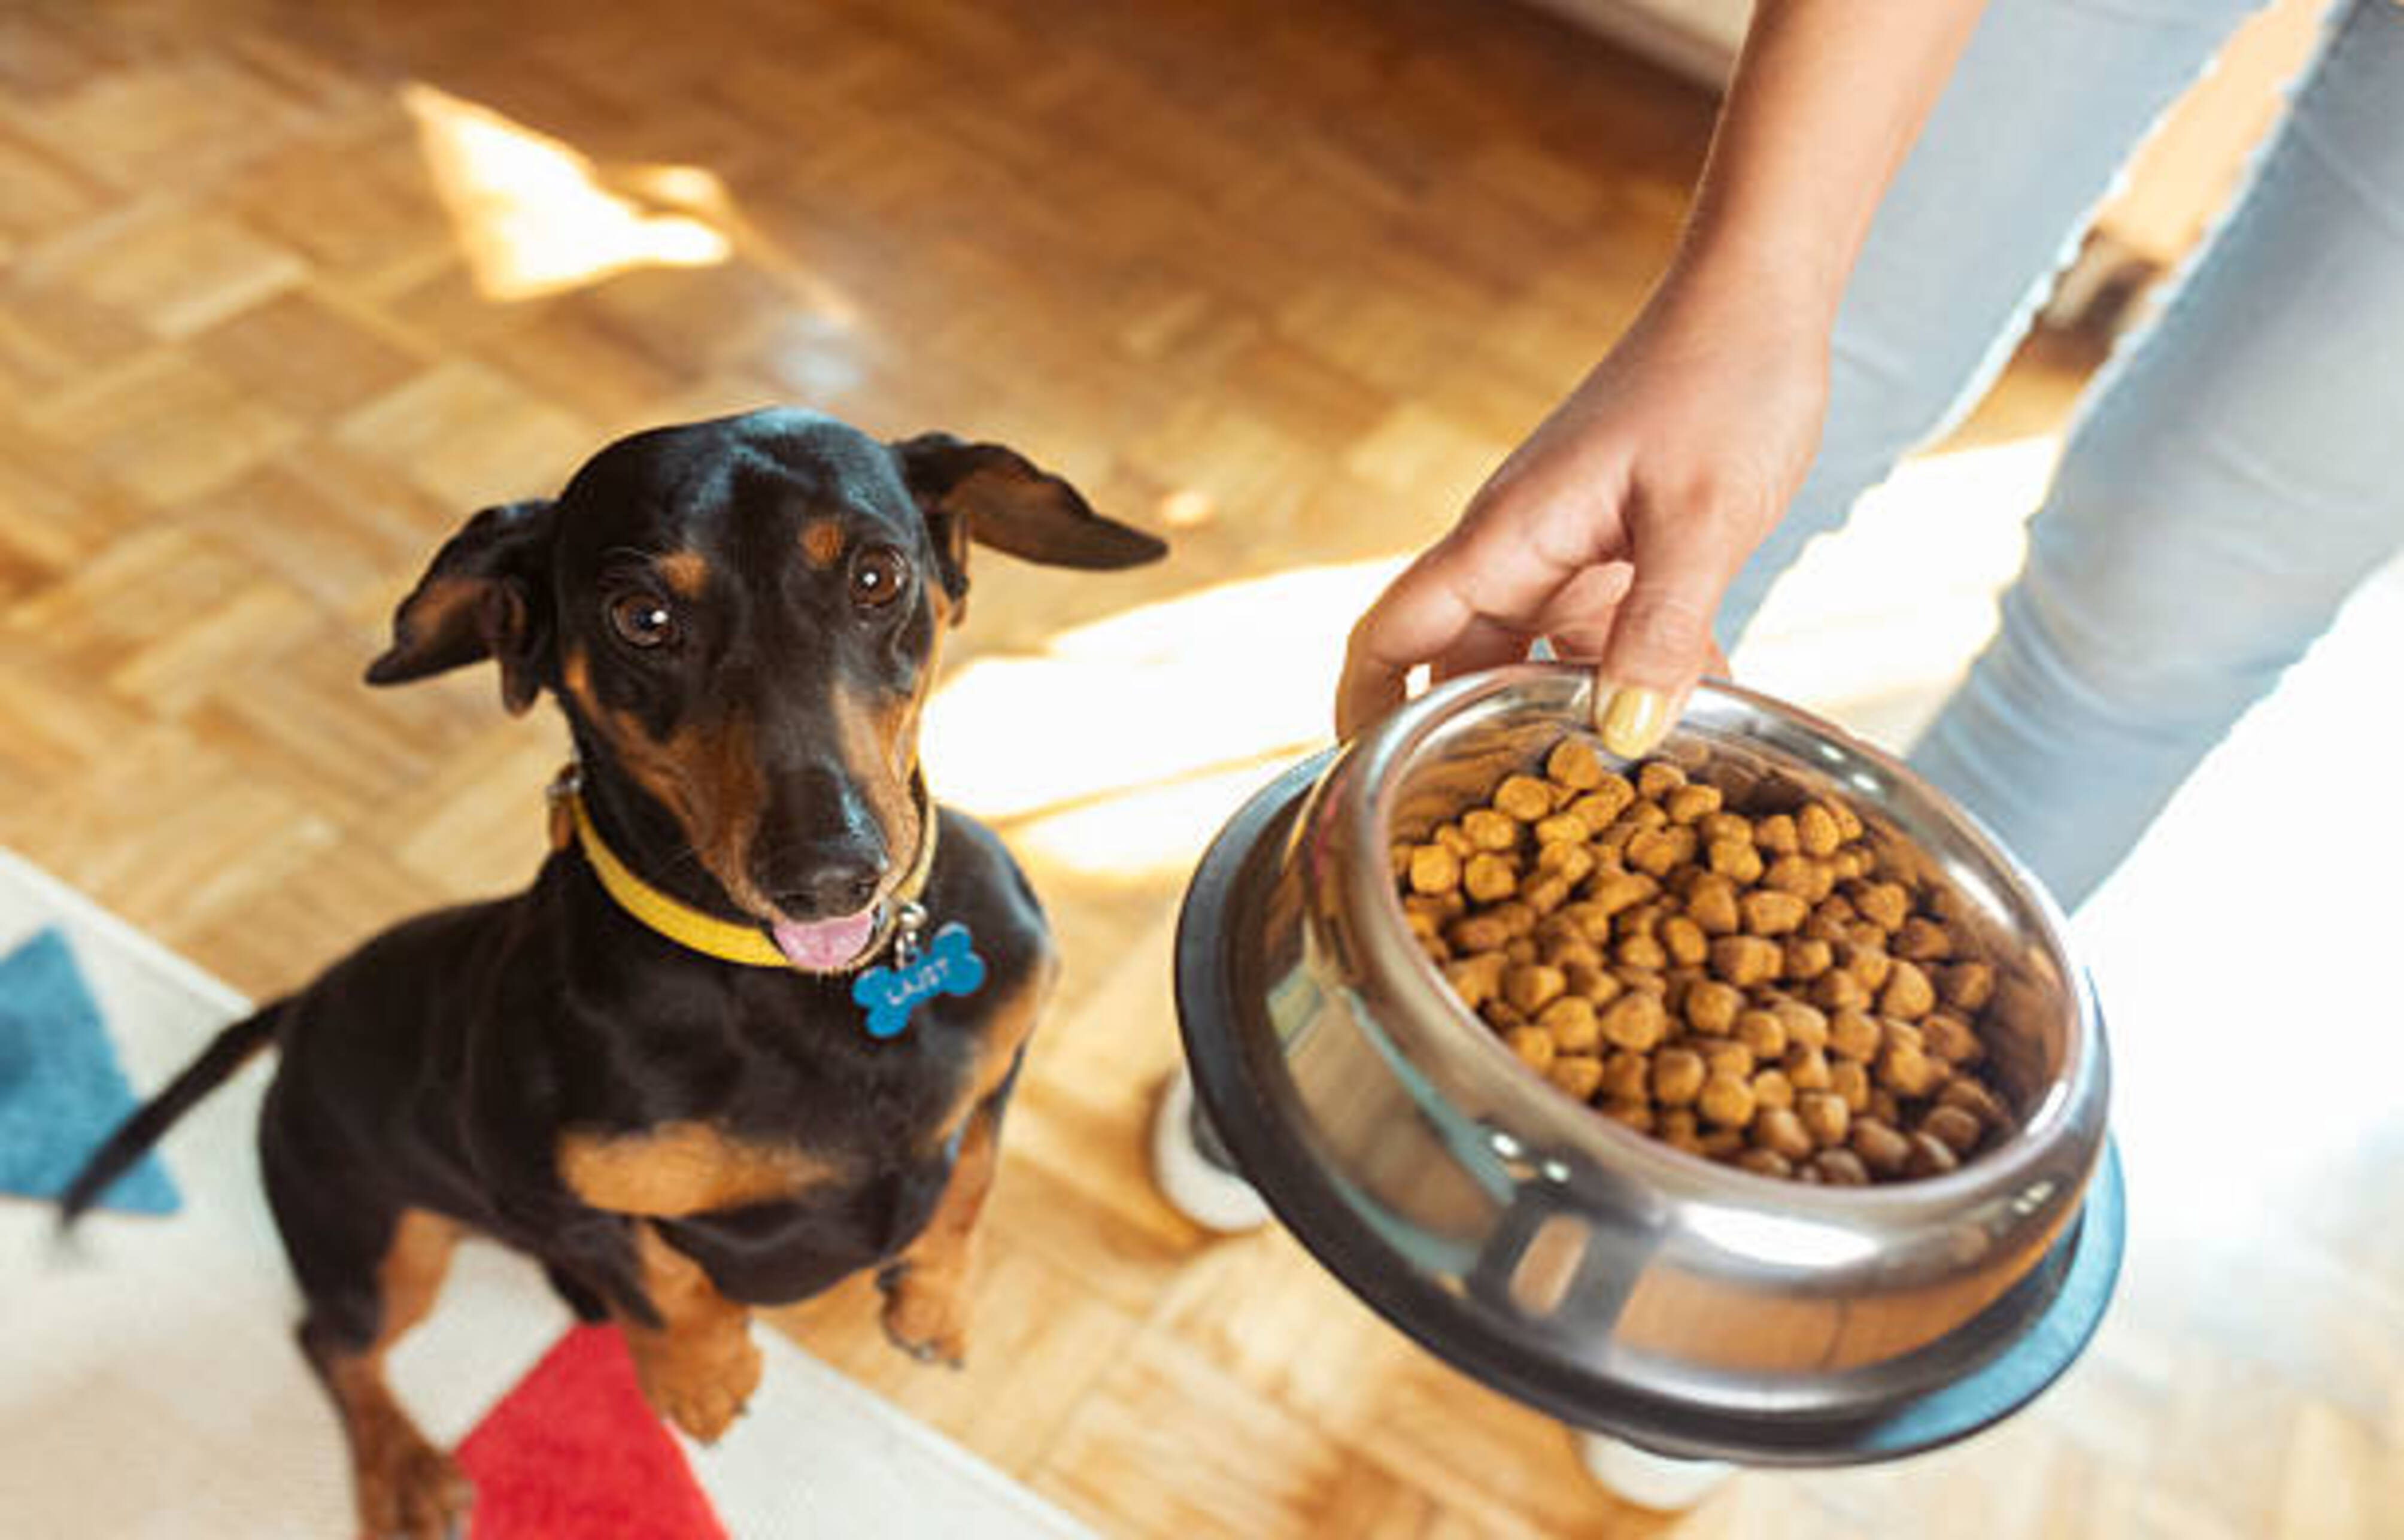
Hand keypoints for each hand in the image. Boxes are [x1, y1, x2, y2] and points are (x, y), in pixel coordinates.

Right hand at [1336, 269, 1830, 751]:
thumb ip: (1661, 629)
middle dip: (1475, 745)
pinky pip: (1608, 643)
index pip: (1389, 635)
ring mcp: (1568, 556)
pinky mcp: (1621, 556)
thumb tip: (1622, 740)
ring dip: (1570, 723)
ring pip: (1540, 664)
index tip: (1368, 788)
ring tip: (1610, 800)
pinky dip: (1640, 685)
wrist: (1761, 302)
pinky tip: (1700, 719)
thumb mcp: (1702, 517)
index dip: (1362, 711)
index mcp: (1504, 540)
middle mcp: (1520, 554)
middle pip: (1459, 667)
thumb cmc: (1721, 383)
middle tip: (1508, 839)